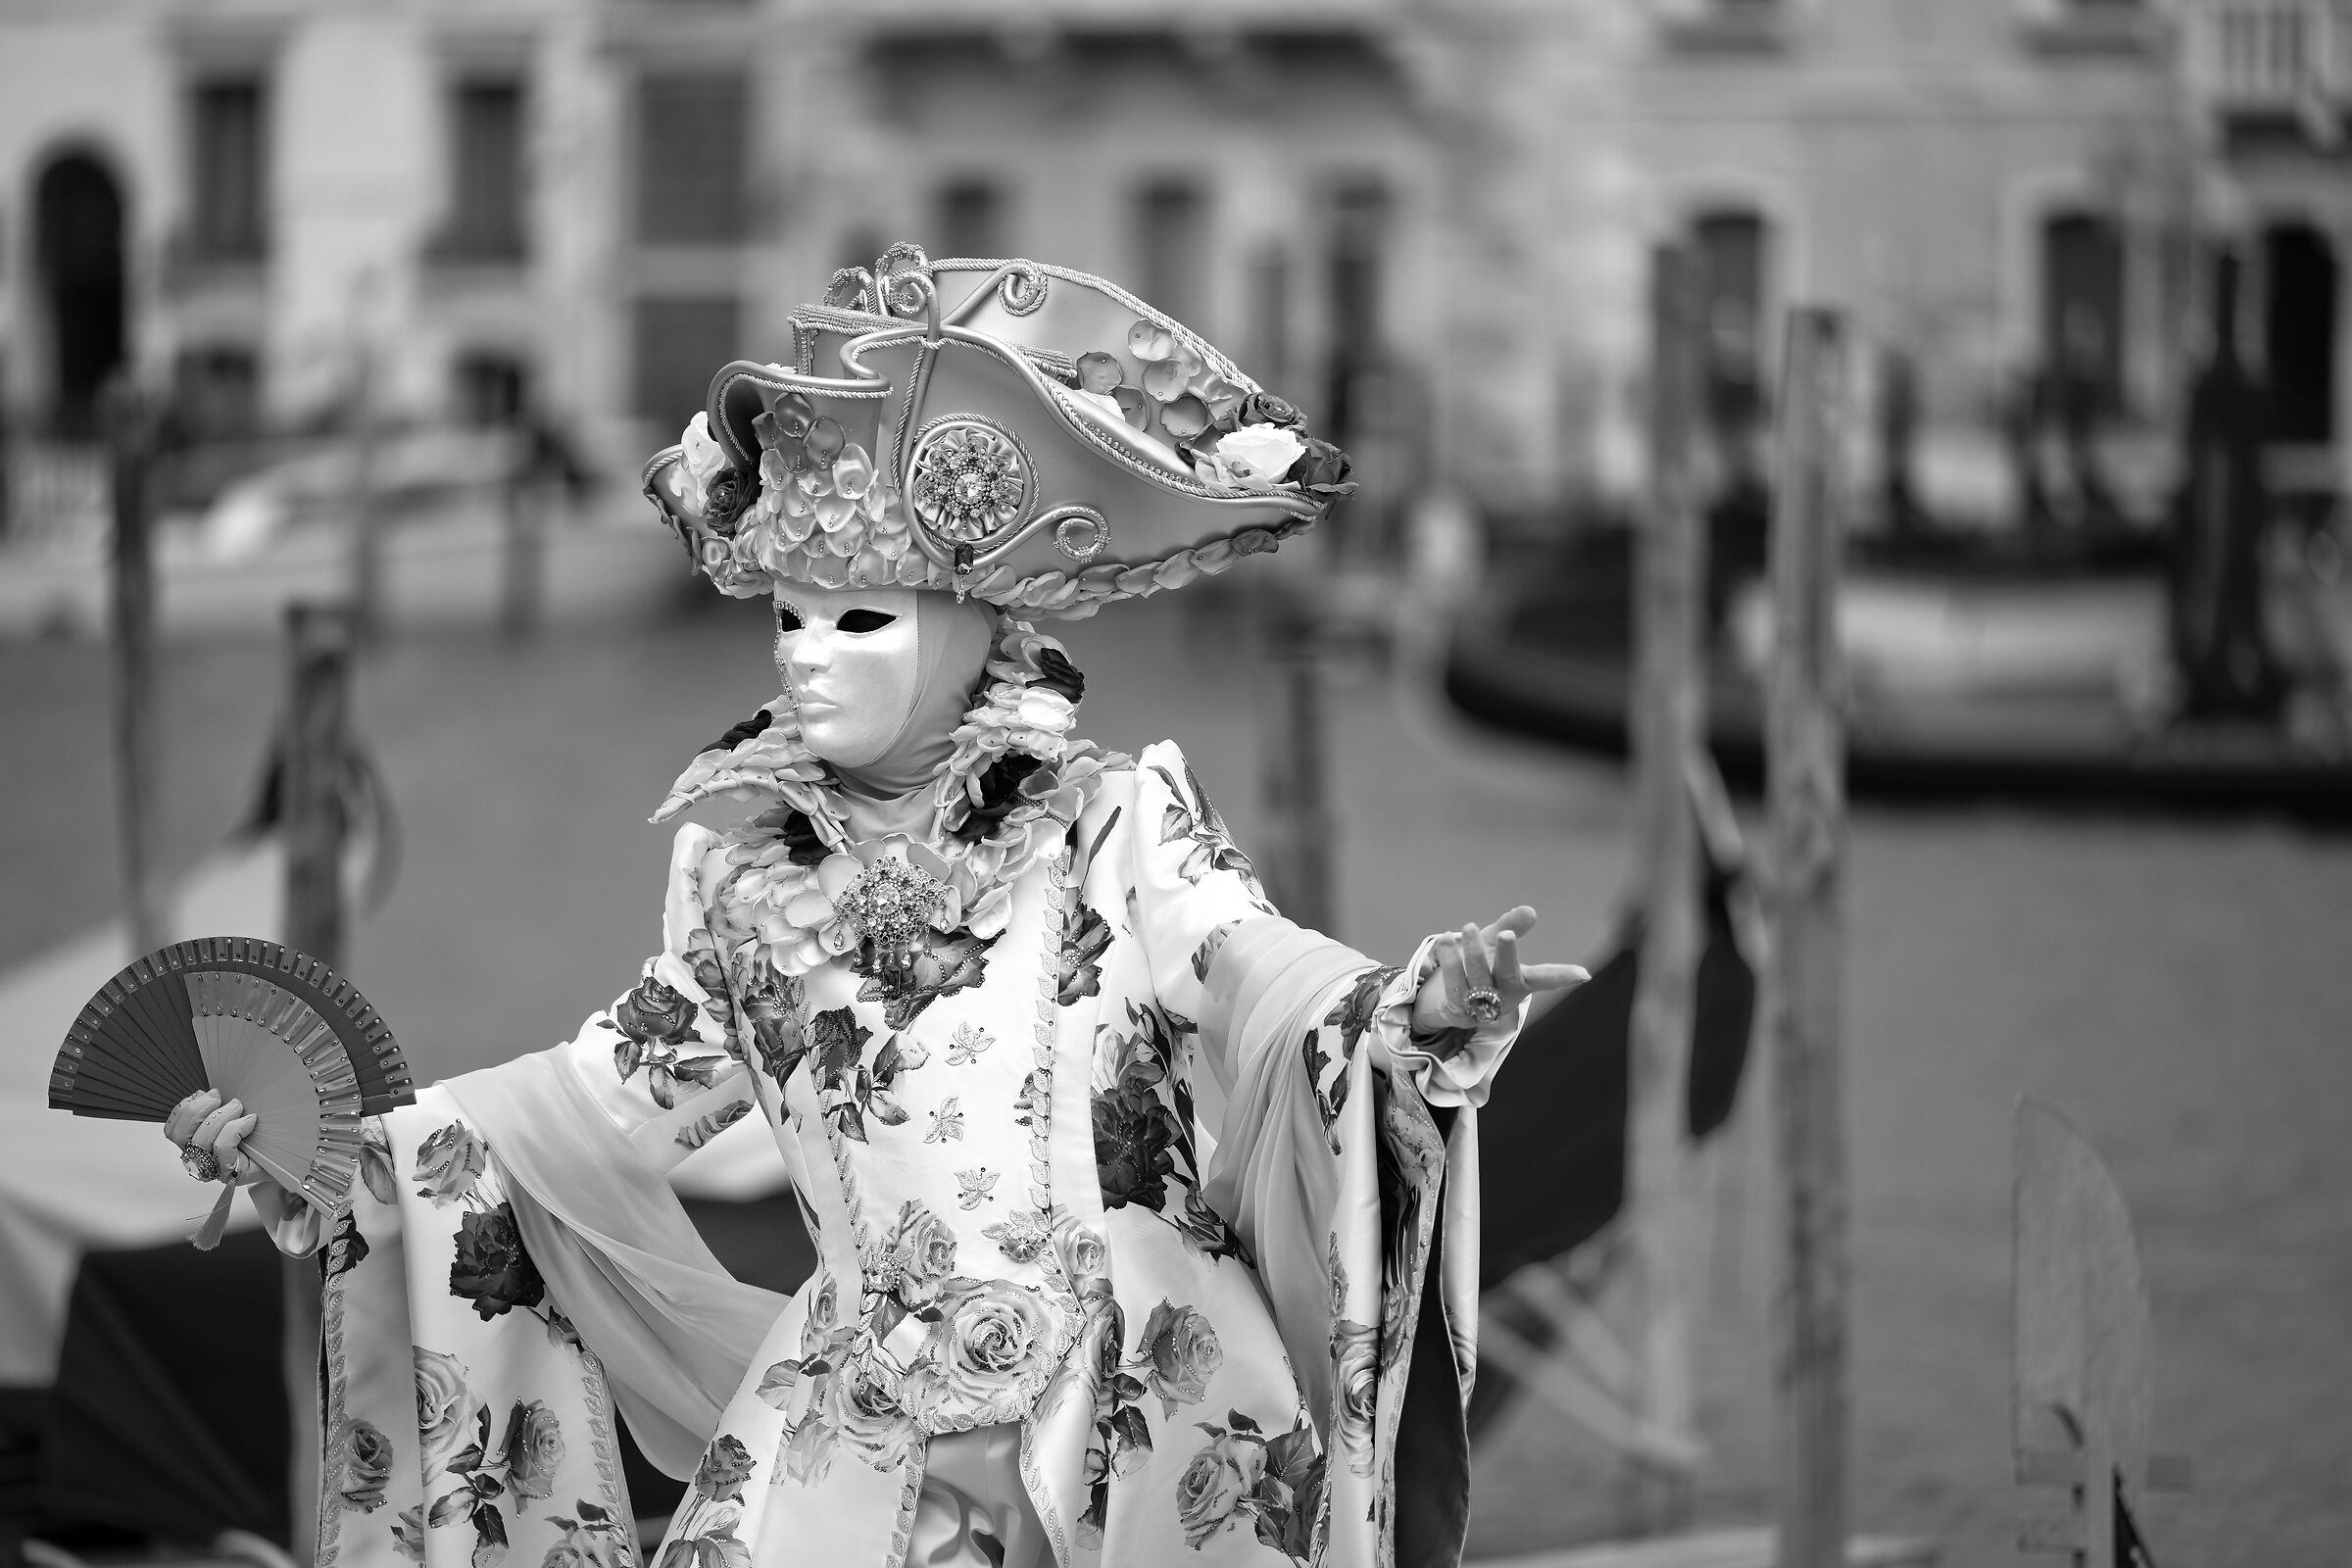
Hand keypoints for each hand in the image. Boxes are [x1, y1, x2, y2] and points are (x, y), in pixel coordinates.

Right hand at [164, 1089, 264, 1185]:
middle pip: (181, 1136)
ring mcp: (215, 1169)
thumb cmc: (261, 1131)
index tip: (203, 1093)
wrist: (289, 1153)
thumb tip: (204, 1093)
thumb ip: (216, 1105)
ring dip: (220, 1117)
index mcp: (195, 1143)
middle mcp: (200, 1159)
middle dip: (199, 1110)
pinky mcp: (231, 1174)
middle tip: (221, 1097)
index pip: (172, 1131)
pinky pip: (222, 1148)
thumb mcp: (234, 1113)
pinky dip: (235, 1129)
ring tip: (239, 1107)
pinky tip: (250, 1121)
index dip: (183, 1110)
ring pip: (201, 1141)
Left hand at [1411, 907, 1588, 1034]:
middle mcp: (1504, 995)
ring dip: (1474, 953)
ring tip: (1469, 928)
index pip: (1545, 978)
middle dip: (1507, 955)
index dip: (1563, 976)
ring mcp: (1482, 1006)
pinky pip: (1453, 983)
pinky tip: (1445, 940)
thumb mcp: (1496, 943)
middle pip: (1509, 976)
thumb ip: (1511, 926)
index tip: (1584, 974)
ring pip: (1479, 979)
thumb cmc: (1482, 966)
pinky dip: (1449, 959)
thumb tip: (1530, 911)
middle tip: (1506, 933)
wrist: (1451, 999)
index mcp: (1520, 980)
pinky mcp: (1458, 1009)